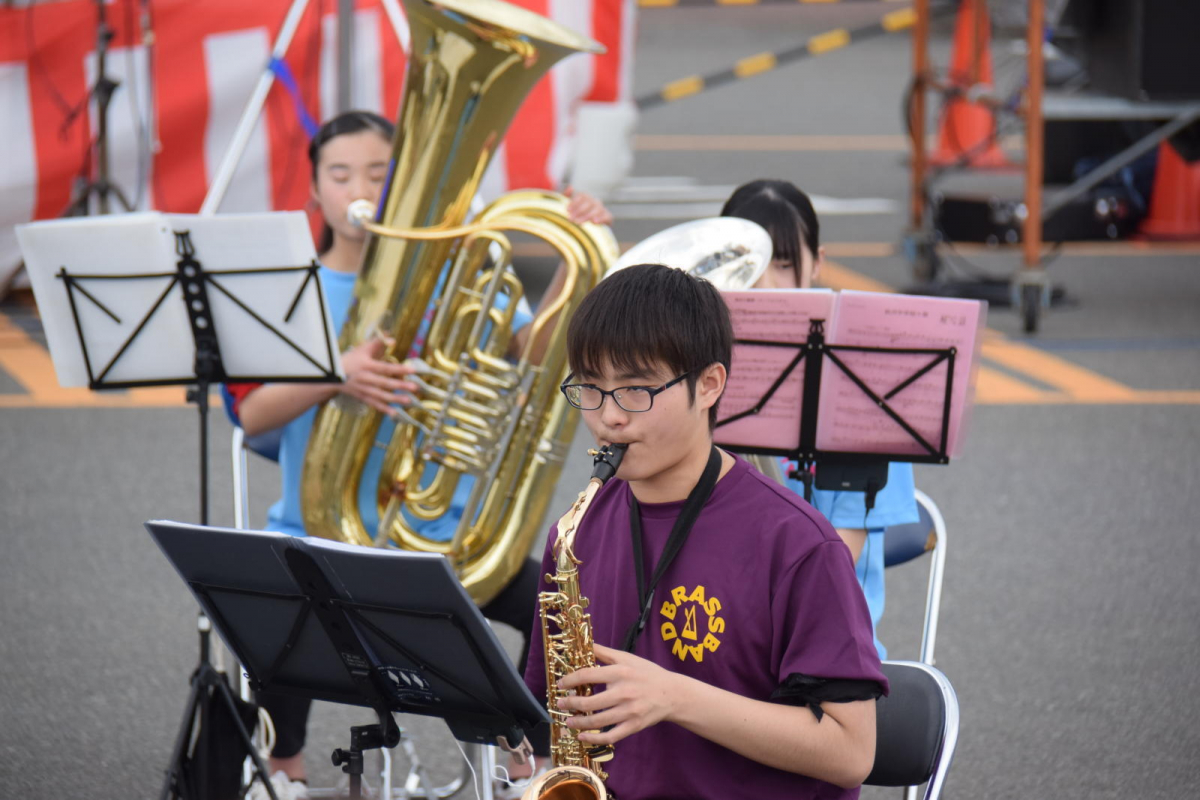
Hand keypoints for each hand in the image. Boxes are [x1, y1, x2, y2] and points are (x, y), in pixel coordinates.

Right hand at [338, 336, 418, 415]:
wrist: (331, 375)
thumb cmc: (350, 360)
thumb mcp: (362, 348)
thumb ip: (378, 342)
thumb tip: (393, 340)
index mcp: (366, 365)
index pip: (385, 368)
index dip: (399, 369)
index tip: (412, 370)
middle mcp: (365, 378)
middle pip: (385, 383)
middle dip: (400, 386)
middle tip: (415, 388)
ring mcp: (363, 389)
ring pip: (381, 395)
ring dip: (395, 399)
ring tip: (409, 401)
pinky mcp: (361, 397)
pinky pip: (374, 404)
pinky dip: (383, 409)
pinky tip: (395, 413)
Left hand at [556, 643, 678, 745]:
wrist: (672, 694)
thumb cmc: (647, 674)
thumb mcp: (627, 658)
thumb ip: (605, 652)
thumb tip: (585, 643)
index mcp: (620, 672)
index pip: (588, 675)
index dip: (570, 680)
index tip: (561, 684)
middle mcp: (623, 692)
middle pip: (590, 702)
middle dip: (570, 704)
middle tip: (560, 704)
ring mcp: (629, 711)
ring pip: (597, 721)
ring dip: (578, 722)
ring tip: (568, 721)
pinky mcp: (633, 726)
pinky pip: (610, 736)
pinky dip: (594, 739)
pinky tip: (582, 736)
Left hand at [564, 187, 613, 225]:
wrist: (590, 230)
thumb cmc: (577, 216)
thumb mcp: (570, 207)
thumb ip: (567, 196)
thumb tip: (570, 187)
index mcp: (586, 197)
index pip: (582, 196)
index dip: (574, 202)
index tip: (567, 210)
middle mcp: (594, 201)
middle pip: (589, 202)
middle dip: (579, 211)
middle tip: (571, 219)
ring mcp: (602, 209)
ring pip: (597, 209)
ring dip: (588, 215)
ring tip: (579, 222)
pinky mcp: (608, 217)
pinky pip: (607, 216)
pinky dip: (601, 218)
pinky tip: (594, 222)